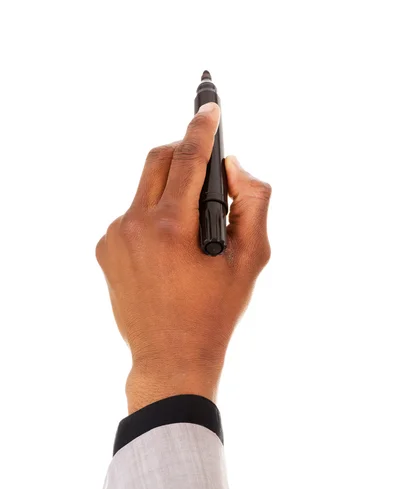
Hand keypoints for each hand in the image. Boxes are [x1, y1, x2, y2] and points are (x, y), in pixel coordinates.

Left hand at [95, 102, 271, 412]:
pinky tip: (169, 242)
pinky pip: (132, 213)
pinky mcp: (106, 249)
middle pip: (159, 160)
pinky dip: (153, 213)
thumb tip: (234, 169)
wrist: (171, 357)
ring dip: (170, 188)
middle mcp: (134, 225)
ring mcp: (115, 237)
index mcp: (171, 227)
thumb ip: (253, 203)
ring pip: (145, 187)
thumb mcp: (251, 260)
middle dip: (184, 153)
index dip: (202, 127)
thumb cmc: (215, 313)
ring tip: (191, 220)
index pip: (188, 157)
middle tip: (207, 167)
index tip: (209, 108)